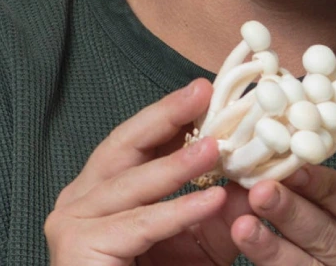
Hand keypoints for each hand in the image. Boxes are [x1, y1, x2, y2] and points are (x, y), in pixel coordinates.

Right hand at [45, 79, 246, 264]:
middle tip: (203, 92)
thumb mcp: (208, 236)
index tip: (211, 86)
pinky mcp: (78, 250)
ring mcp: (74, 223)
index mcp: (106, 187)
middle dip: (166, 116)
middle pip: (125, 145)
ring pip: (131, 183)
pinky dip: (176, 212)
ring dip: (177, 164)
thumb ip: (226, 199)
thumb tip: (261, 161)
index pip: (142, 138)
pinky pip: (137, 224)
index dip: (175, 111)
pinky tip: (212, 200)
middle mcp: (82, 199)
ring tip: (217, 147)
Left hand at [232, 163, 335, 264]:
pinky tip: (247, 246)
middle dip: (295, 214)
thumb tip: (285, 164)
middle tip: (261, 192)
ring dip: (272, 247)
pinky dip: (267, 262)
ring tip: (243, 225)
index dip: (330, 188)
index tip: (294, 168)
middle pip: (335, 240)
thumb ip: (327, 195)